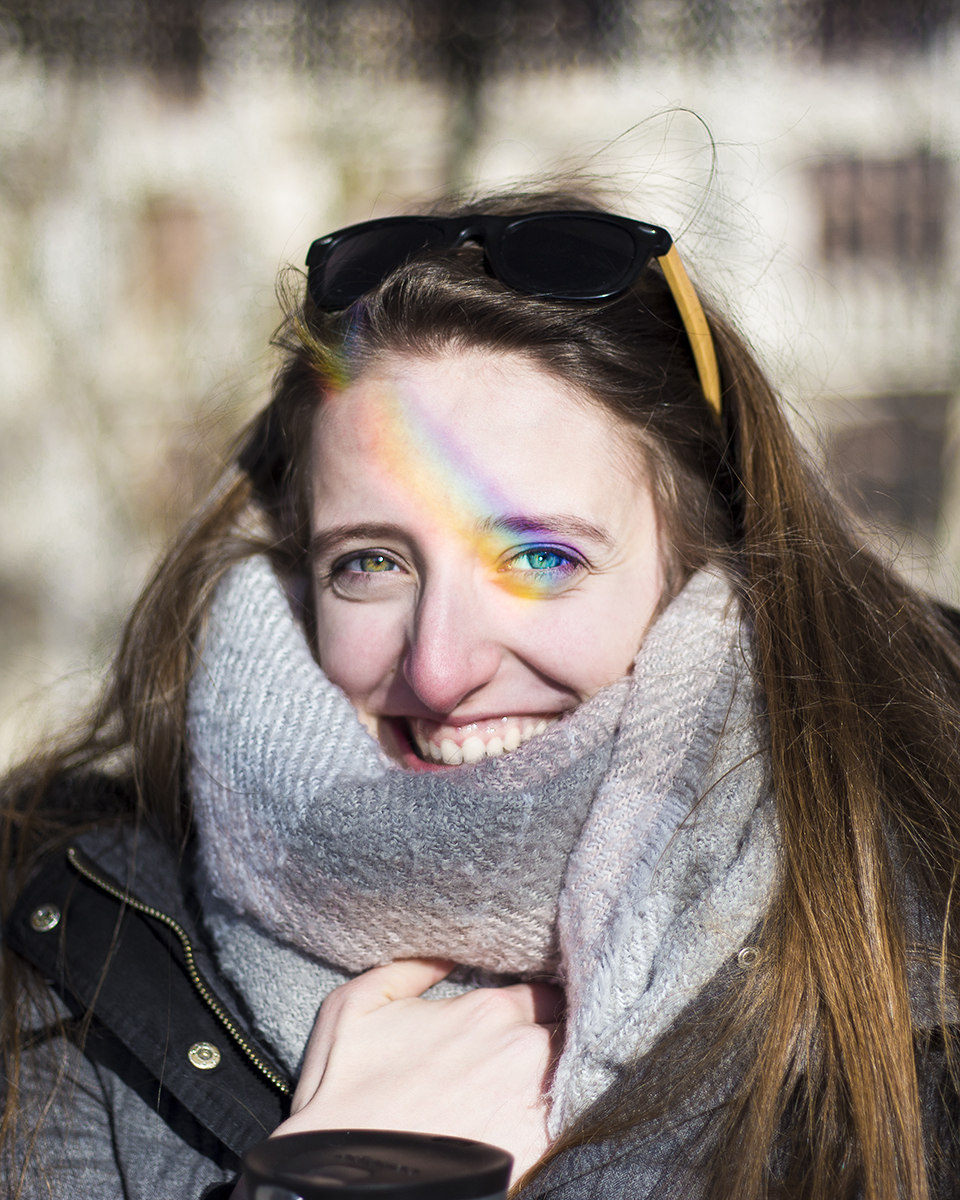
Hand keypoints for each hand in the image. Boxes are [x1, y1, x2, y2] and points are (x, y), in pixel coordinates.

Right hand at [272, 958, 563, 1179]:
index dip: (543, 1000)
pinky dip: (573, 1108)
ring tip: (555, 1076)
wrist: (349, 1183)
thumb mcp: (355, 1005)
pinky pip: (575, 1116)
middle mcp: (522, 1047)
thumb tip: (447, 953)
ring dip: (570, 1067)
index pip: (544, 991)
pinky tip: (558, 1110)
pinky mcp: (541, 1148)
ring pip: (579, 1068)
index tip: (537, 1010)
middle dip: (560, 1032)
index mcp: (487, 1009)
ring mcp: (537, 1100)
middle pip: (568, 1027)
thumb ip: (408, 968)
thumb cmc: (345, 1096)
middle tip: (548, 1043)